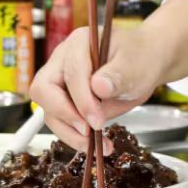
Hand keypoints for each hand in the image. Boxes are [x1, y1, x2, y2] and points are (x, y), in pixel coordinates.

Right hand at [28, 0, 187, 149]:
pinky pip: (59, 120)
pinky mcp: (64, 99)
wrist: (144, 64)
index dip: (82, 100)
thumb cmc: (140, 59)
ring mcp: (60, 79)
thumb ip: (118, 75)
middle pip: (44, 90)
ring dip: (68, 132)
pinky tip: (94, 144)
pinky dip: (73, 136)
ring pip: (48, 110)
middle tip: (89, 131)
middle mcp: (63, 59)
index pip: (70, 73)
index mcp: (80, 43)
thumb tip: (97, 86)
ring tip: (93, 144)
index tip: (98, 121)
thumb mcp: (136, 66)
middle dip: (65, 115)